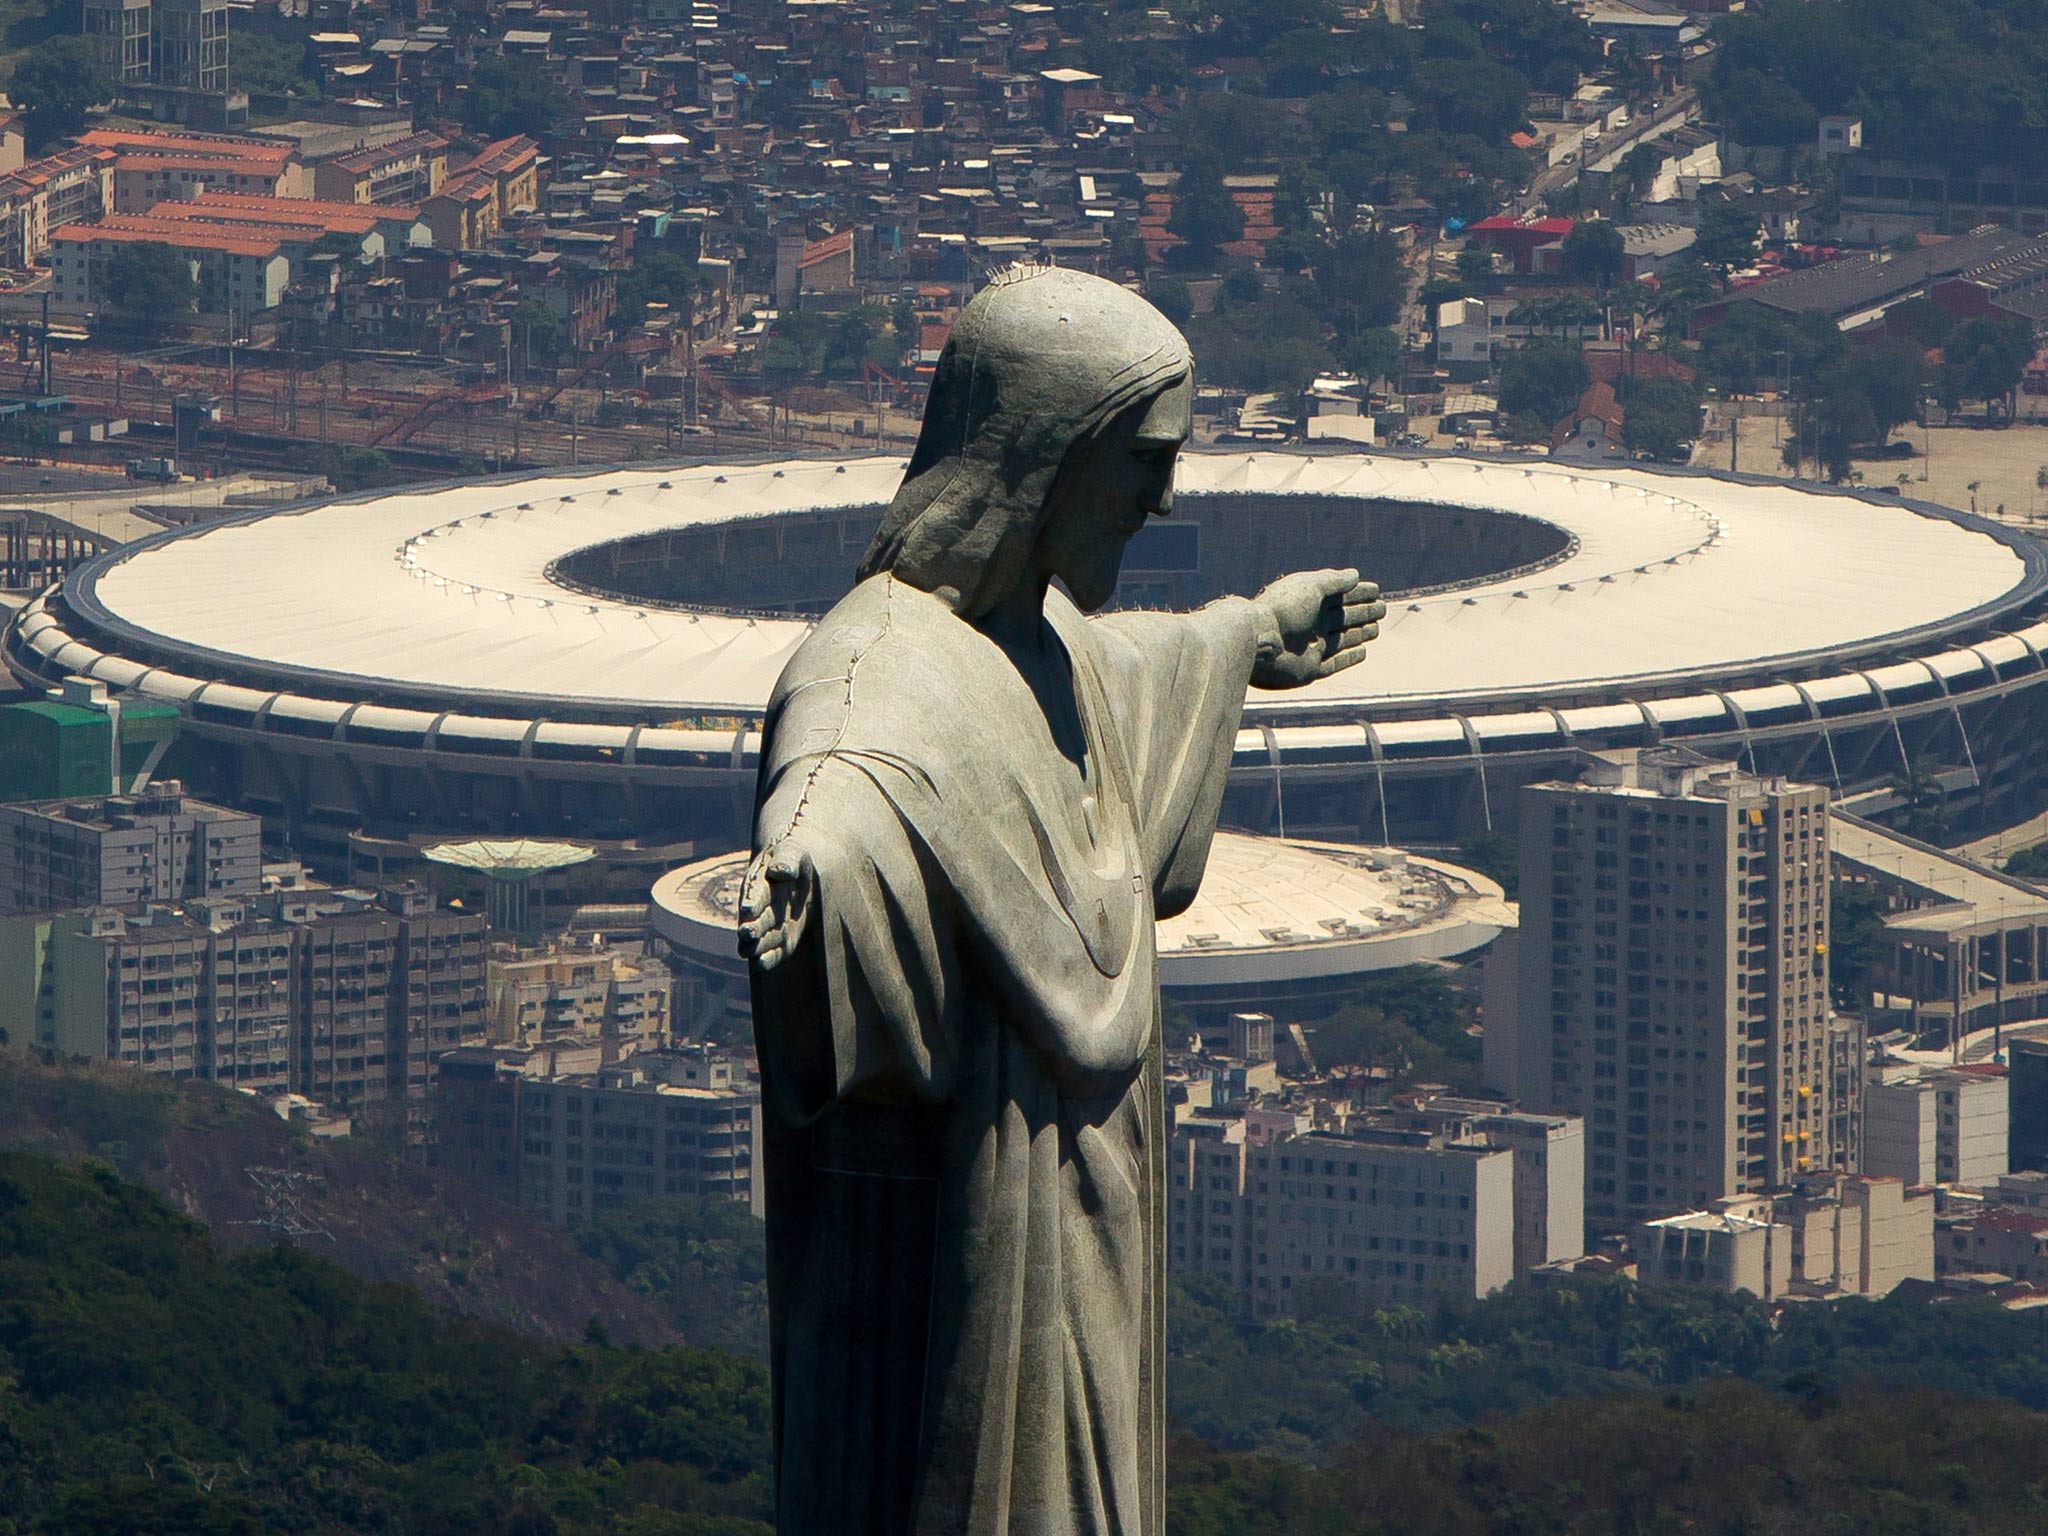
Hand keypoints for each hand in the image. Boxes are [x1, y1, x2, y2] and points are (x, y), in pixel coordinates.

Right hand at [737, 841, 813, 970]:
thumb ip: (787, 860)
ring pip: (758, 940)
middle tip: (748, 932)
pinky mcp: (782, 941)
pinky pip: (772, 953)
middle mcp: (759, 909)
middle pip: (754, 920)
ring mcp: (768, 927)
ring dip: (754, 946)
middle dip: (751, 927)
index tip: (749, 908)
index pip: (755, 893)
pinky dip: (766, 959)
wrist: (804, 876)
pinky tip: (761, 963)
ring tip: (750, 950)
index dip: (752, 901)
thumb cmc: (795, 860)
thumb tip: (780, 870)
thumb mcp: (794, 853)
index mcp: (758, 884)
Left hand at [1250, 568, 1384, 689]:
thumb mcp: (1311, 588)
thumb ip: (1334, 581)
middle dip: (1363, 612)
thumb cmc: (1282, 610)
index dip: (1358, 592)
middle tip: (1382, 608)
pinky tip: (1364, 651)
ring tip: (1377, 628)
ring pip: (1342, 640)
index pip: (1338, 595)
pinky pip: (1334, 664)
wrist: (1259, 643)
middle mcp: (1309, 625)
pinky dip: (1350, 658)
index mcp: (1308, 603)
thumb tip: (1355, 575)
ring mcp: (1309, 648)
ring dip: (1360, 634)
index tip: (1377, 590)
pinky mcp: (1309, 670)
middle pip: (1342, 617)